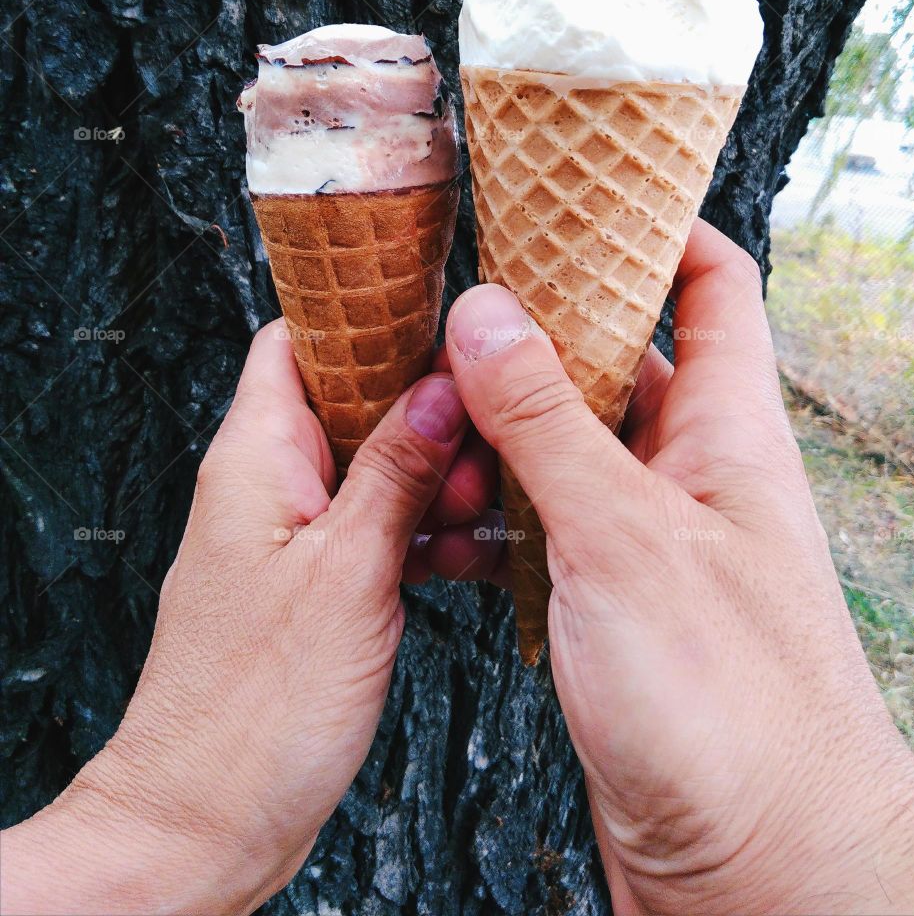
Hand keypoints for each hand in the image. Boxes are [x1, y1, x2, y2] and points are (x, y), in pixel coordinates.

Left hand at [1, 321, 492, 915]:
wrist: (207, 820)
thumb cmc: (255, 710)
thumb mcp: (347, 572)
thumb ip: (396, 471)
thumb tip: (441, 387)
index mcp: (254, 458)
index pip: (298, 339)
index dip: (365, 315)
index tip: (437, 313)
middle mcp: (266, 484)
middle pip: (349, 397)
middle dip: (423, 402)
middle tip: (486, 422)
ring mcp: (289, 534)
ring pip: (371, 464)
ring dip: (430, 472)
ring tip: (486, 493)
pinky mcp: (311, 583)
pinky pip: (372, 524)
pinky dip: (419, 525)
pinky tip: (468, 543)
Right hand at [439, 221, 913, 915]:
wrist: (765, 876)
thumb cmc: (731, 711)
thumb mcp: (624, 541)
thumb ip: (548, 423)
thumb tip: (484, 313)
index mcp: (726, 432)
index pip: (711, 283)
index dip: (653, 223)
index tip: (576, 187)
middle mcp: (694, 475)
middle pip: (618, 359)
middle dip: (537, 332)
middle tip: (448, 308)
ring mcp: (654, 543)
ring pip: (569, 450)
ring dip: (500, 435)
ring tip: (422, 424)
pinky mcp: (615, 607)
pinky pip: (548, 530)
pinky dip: (495, 517)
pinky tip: (440, 525)